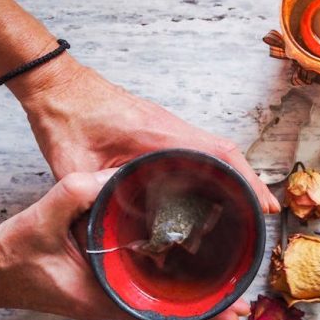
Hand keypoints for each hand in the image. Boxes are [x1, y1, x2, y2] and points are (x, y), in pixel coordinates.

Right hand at [0, 169, 248, 319]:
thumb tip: (108, 178)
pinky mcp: (104, 280)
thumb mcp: (40, 222)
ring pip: (158, 294)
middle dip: (206, 303)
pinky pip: (143, 281)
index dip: (201, 312)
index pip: (162, 309)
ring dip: (189, 288)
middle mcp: (111, 299)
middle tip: (244, 295)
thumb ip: (71, 198)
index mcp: (103, 297)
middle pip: (169, 304)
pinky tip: (183, 257)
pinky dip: (166, 274)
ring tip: (226, 277)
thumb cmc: (11, 258)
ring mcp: (108, 292)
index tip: (235, 311)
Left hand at [11, 56, 279, 214]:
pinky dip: (215, 168)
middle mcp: (171, 128)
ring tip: (246, 208)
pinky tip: (213, 191)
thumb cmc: (64, 117)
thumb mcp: (73, 167)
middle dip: (249, 182)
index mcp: (157, 135)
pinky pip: (198, 149)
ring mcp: (168, 126)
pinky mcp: (160, 129)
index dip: (246, 179)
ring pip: (215, 151)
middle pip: (226, 153)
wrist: (55, 84)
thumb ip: (94, 199)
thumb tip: (108, 236)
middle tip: (264, 214)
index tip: (264, 204)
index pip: (218, 154)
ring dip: (235, 175)